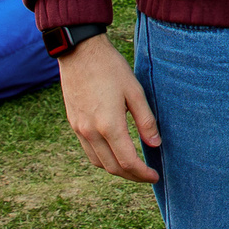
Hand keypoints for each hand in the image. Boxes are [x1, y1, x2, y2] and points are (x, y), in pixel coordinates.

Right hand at [57, 34, 159, 181]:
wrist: (79, 52)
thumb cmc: (111, 68)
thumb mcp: (135, 91)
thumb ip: (146, 120)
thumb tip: (155, 144)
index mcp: (109, 125)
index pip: (128, 161)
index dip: (142, 174)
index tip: (155, 176)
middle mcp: (91, 132)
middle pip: (112, 167)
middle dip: (132, 176)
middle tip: (147, 175)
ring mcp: (79, 129)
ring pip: (98, 162)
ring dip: (116, 169)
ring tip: (133, 167)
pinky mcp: (74, 123)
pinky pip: (88, 151)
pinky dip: (103, 159)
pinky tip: (114, 152)